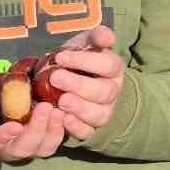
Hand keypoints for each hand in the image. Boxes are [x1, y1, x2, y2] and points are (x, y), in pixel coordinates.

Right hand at [0, 76, 66, 161]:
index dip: (1, 138)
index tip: (14, 126)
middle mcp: (1, 151)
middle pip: (20, 151)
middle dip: (35, 131)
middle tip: (46, 108)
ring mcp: (21, 148)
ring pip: (40, 150)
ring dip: (52, 132)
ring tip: (59, 110)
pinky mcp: (37, 141)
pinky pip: (51, 142)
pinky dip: (61, 130)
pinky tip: (68, 112)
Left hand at [38, 25, 124, 140]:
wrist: (68, 82)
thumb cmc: (77, 61)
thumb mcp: (85, 44)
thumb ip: (96, 37)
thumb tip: (108, 37)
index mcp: (113, 69)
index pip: (108, 66)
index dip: (86, 62)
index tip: (60, 57)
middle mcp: (112, 92)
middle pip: (105, 92)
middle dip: (80, 85)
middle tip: (55, 78)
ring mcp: (103, 111)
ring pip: (100, 114)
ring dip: (80, 108)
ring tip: (60, 101)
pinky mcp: (91, 128)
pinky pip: (88, 132)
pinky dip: (76, 127)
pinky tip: (63, 118)